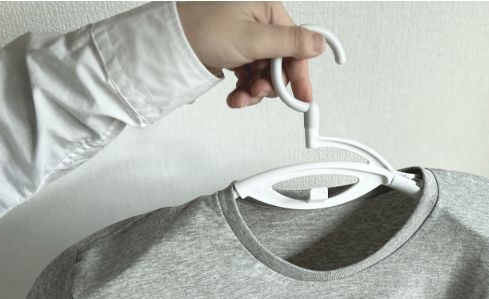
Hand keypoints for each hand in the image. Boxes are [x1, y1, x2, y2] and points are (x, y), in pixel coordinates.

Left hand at [175, 1, 324, 107]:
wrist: (169, 44)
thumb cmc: (202, 30)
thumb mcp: (252, 38)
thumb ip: (289, 43)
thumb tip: (319, 42)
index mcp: (268, 12)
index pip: (296, 46)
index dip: (299, 73)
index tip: (303, 97)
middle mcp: (260, 24)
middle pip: (281, 64)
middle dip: (270, 84)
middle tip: (258, 93)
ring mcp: (247, 41)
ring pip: (265, 75)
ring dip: (255, 91)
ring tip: (241, 97)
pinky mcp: (236, 55)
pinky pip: (250, 78)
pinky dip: (244, 91)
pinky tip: (234, 97)